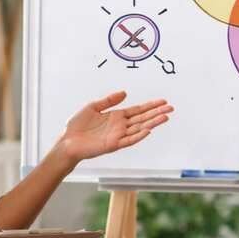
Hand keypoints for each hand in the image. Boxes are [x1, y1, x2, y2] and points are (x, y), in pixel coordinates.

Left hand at [56, 91, 172, 163]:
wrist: (67, 141)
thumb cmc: (77, 126)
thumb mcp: (93, 106)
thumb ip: (109, 100)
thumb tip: (125, 93)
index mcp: (116, 116)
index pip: (138, 110)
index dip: (150, 106)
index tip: (162, 101)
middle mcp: (120, 126)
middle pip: (143, 118)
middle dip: (157, 113)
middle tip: (171, 108)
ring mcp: (118, 136)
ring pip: (139, 128)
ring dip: (152, 123)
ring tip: (165, 117)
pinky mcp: (113, 145)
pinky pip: (129, 140)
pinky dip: (139, 135)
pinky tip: (148, 130)